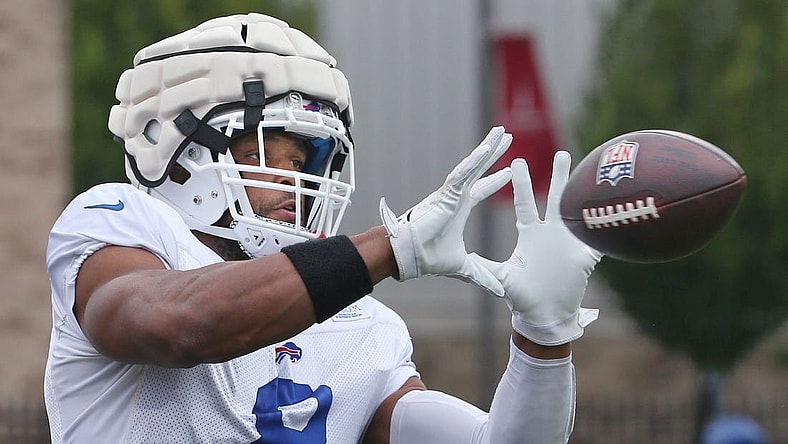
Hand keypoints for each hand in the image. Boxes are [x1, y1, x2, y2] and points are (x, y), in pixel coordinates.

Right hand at [379, 126, 512, 294]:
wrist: (408, 256)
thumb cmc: (428, 257)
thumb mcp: (464, 267)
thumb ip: (482, 276)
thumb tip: (500, 291)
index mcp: (460, 208)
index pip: (481, 189)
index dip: (495, 179)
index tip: (508, 170)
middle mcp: (456, 196)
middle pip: (480, 168)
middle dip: (494, 153)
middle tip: (507, 136)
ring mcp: (451, 192)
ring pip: (473, 164)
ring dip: (488, 148)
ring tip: (501, 132)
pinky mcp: (445, 193)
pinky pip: (463, 173)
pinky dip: (475, 161)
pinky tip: (488, 149)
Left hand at [470, 152, 602, 345]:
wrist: (545, 314)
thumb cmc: (523, 296)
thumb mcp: (504, 278)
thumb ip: (487, 267)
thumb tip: (468, 255)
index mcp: (530, 233)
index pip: (524, 203)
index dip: (521, 183)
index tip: (517, 161)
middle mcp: (550, 232)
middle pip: (554, 198)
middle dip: (559, 175)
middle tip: (560, 152)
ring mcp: (569, 241)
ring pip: (577, 210)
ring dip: (582, 192)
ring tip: (589, 170)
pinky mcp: (586, 255)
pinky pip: (597, 237)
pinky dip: (604, 225)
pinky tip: (614, 209)